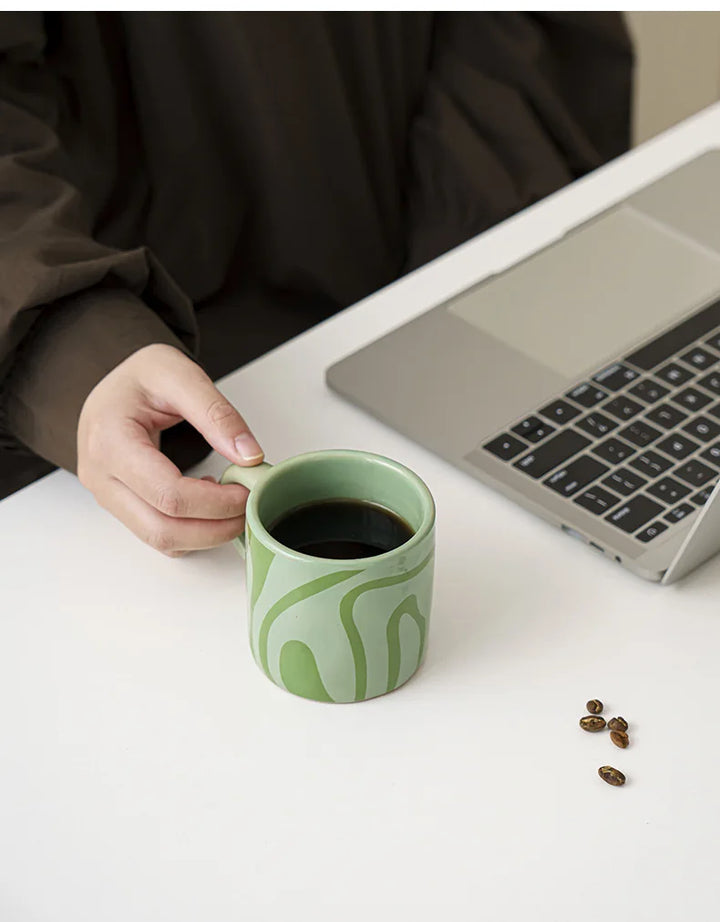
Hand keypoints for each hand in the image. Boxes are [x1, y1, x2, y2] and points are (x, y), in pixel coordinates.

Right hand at [77, 344, 262, 555]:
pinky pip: (156, 533)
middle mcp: (101, 475)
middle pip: (163, 529)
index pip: (168, 494)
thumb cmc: (140, 376)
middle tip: (249, 508)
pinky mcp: (118, 503)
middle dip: (215, 528)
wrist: (114, 384)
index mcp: (110, 441)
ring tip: (232, 506)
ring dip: (204, 534)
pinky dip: (189, 530)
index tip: (247, 491)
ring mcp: (106, 494)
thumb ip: (217, 414)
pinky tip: (207, 504)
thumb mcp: (181, 375)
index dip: (215, 502)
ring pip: (159, 540)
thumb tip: (249, 455)